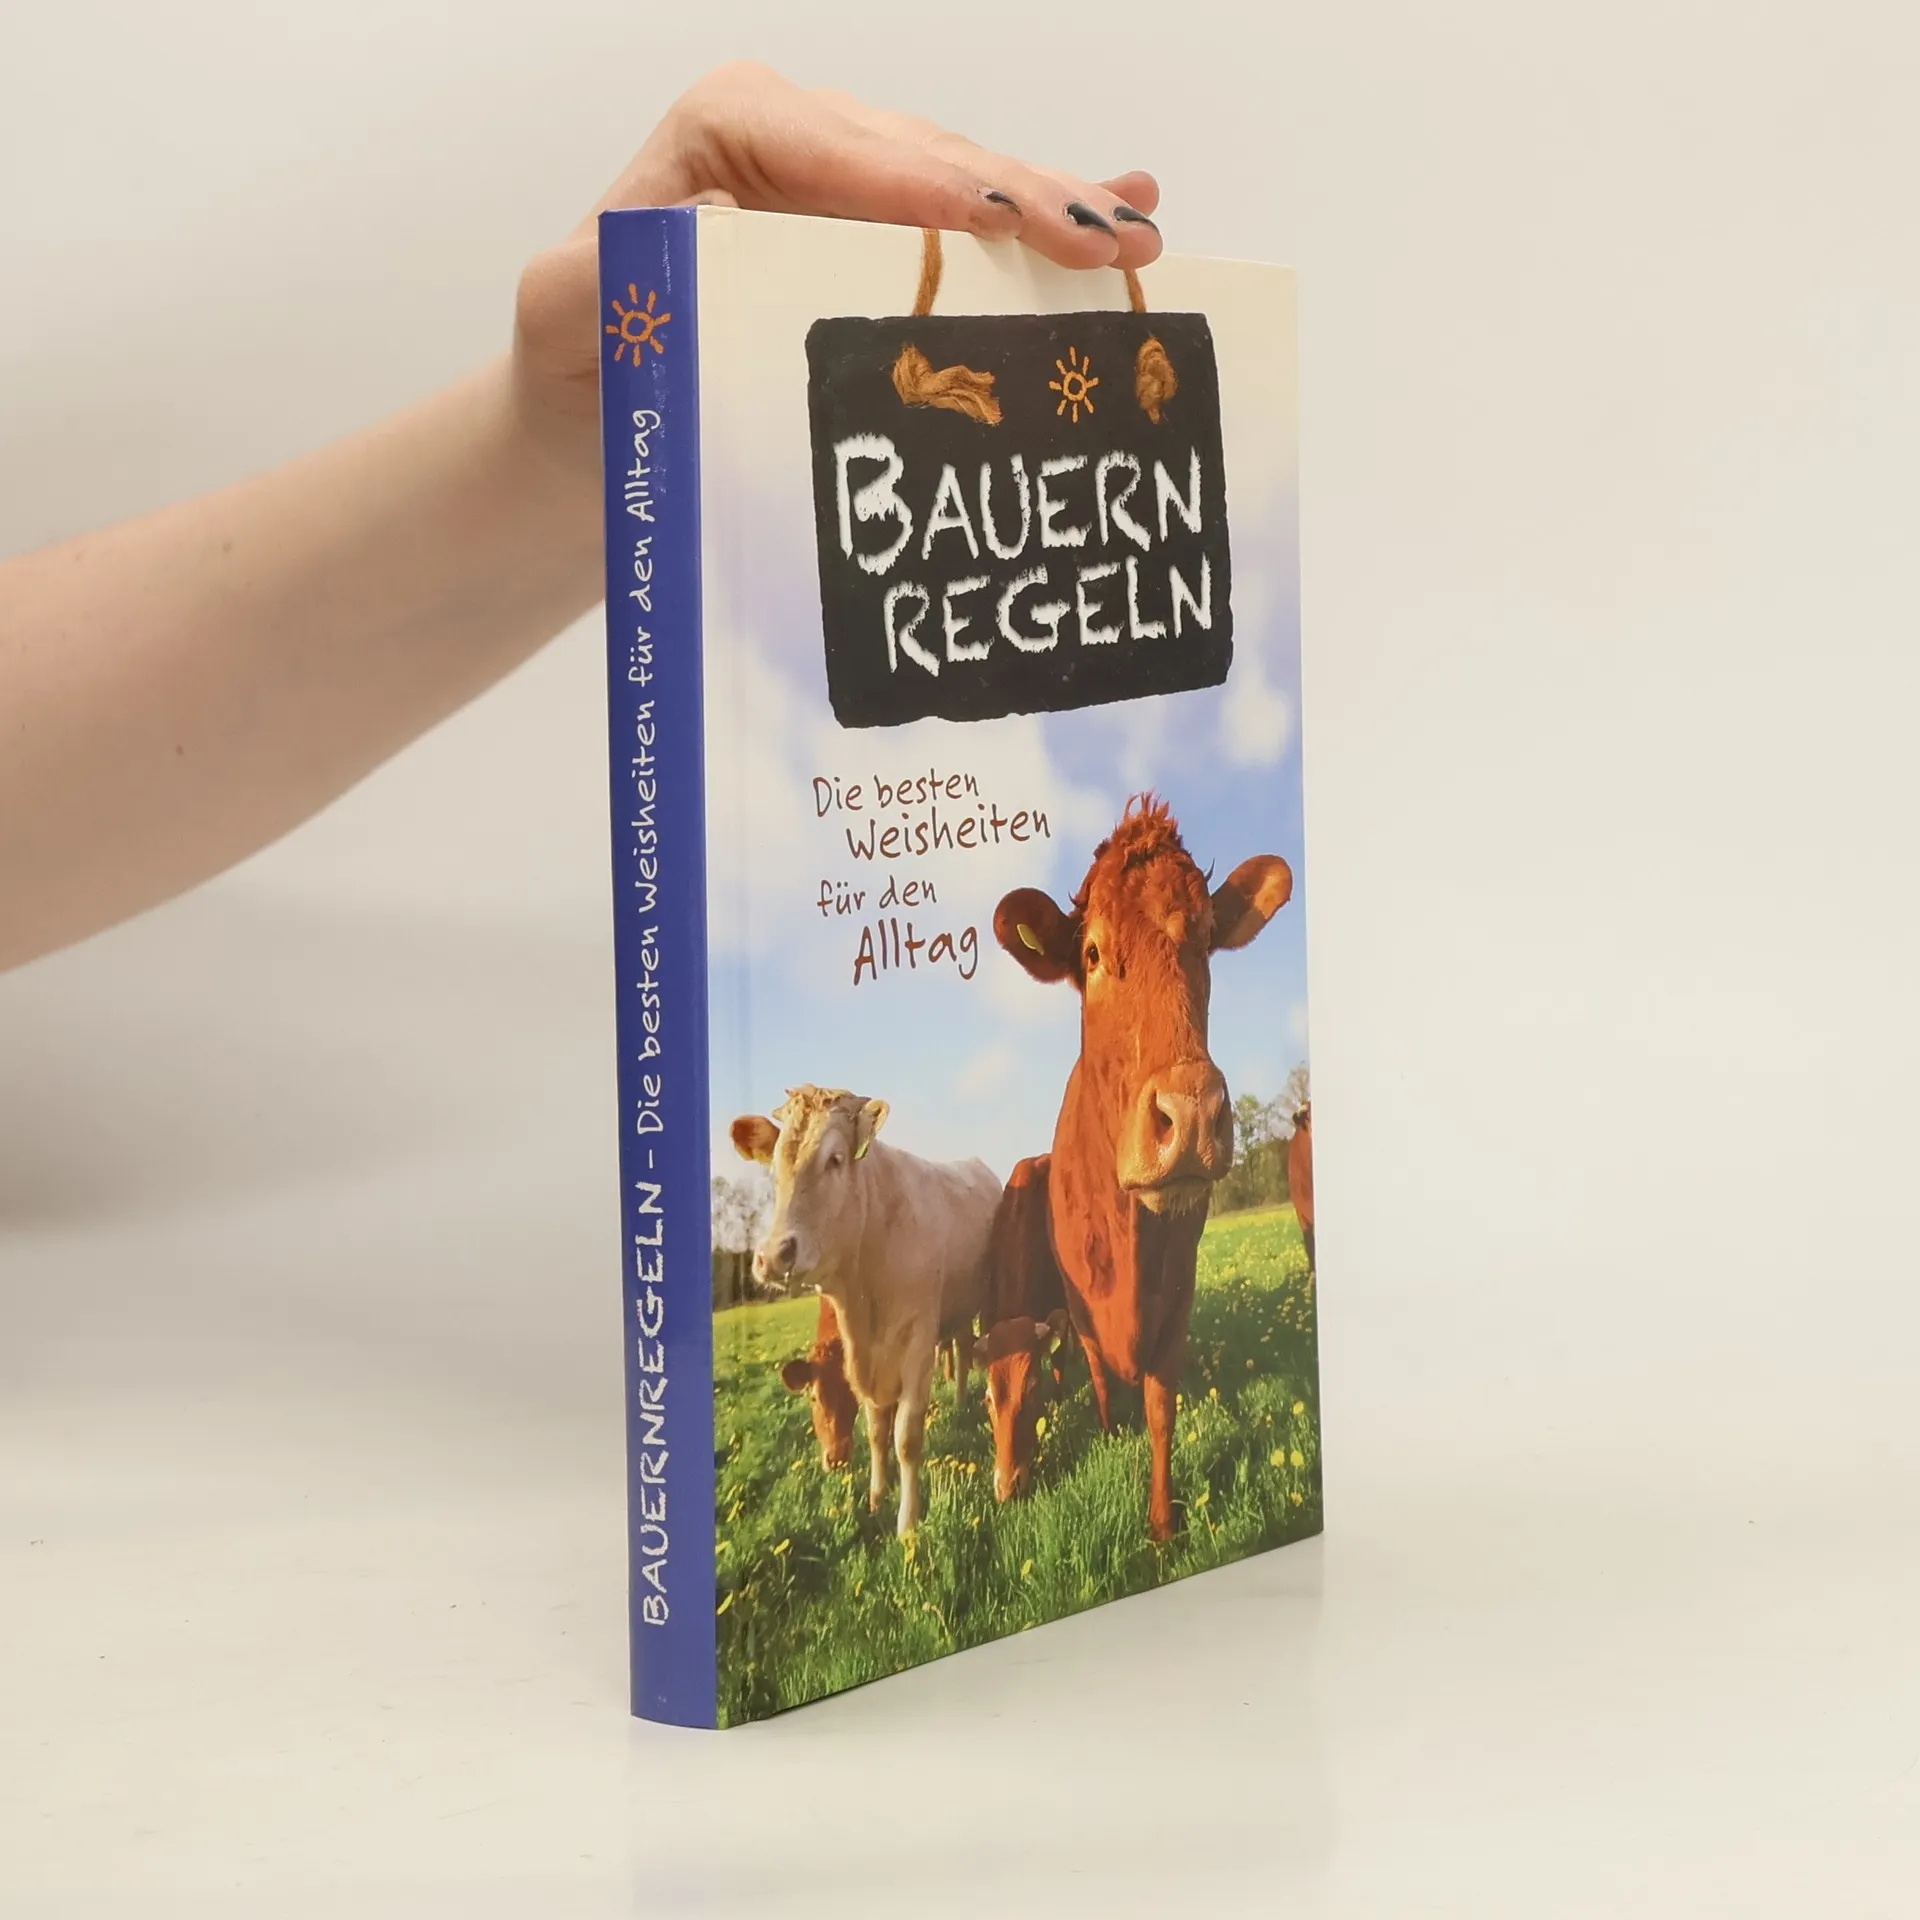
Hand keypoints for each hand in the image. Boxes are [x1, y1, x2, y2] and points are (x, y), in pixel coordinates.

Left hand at [512, 62, 1162, 470]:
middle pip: (927, 159)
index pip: (840, 144)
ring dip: (1054, 214)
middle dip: (1017, 199)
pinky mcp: (890, 234)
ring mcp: (858, 185)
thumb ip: (609, 277)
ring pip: (967, 188)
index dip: (924, 180)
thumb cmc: (588, 365)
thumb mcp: (568, 316)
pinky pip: (977, 221)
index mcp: (729, 128)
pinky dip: (1046, 219)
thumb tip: (699, 237)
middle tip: (1102, 241)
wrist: (607, 420)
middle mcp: (804, 139)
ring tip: (1134, 237)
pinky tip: (1129, 204)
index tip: (992, 218)